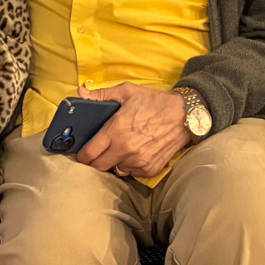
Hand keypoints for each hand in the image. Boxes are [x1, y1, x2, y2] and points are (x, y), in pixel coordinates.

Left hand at [75, 83, 192, 178]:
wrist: (184, 116)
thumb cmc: (153, 102)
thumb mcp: (127, 91)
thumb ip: (101, 94)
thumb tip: (80, 92)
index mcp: (116, 130)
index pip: (89, 153)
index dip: (81, 155)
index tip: (80, 153)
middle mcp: (125, 149)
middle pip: (99, 166)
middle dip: (93, 161)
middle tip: (95, 154)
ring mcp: (138, 162)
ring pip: (115, 169)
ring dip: (113, 162)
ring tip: (117, 149)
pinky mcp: (149, 169)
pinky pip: (131, 172)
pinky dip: (129, 165)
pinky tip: (133, 152)